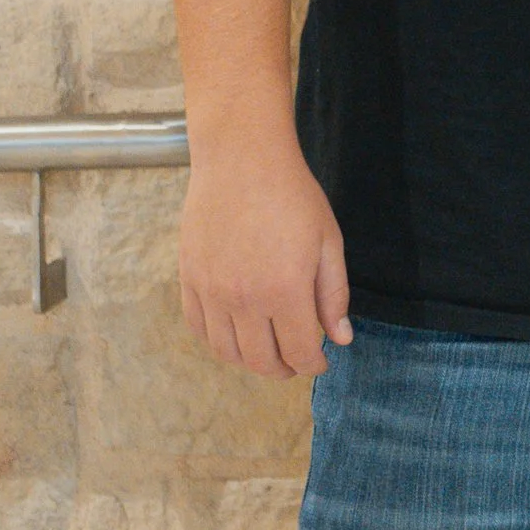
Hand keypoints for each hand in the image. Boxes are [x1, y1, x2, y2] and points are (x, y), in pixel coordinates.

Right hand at [179, 137, 351, 380]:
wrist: (242, 160)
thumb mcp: (328, 242)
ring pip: (226, 352)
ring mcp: (211, 292)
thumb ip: (333, 294)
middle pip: (260, 361)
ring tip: (267, 351)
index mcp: (285, 290)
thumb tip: (340, 339)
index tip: (320, 361)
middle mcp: (244, 299)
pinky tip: (236, 333)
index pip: (299, 352)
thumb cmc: (293, 196)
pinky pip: (198, 328)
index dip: (313, 364)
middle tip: (295, 361)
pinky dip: (217, 342)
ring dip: (249, 362)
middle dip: (283, 369)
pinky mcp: (189, 280)